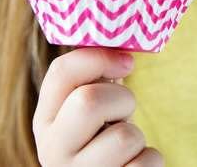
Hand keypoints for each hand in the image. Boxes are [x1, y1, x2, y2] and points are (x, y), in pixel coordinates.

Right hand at [32, 47, 163, 165]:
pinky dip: (150, 159)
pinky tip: (132, 165)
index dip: (99, 57)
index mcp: (46, 119)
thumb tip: (119, 42)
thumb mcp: (91, 106)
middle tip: (123, 112)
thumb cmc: (103, 136)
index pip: (61, 71)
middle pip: (88, 101)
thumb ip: (95, 77)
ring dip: (137, 136)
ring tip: (125, 146)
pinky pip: (146, 163)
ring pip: (124, 137)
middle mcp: (51, 149)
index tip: (126, 62)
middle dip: (122, 99)